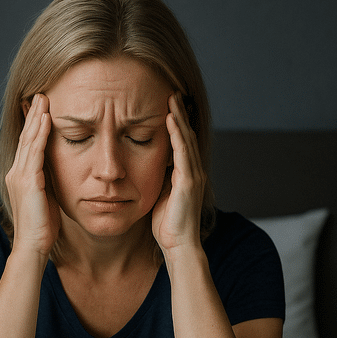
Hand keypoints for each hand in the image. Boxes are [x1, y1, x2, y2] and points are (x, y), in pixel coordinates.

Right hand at [5, 93, 59, 260]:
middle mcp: (16, 172)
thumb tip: (58, 171)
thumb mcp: (46, 198)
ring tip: (43, 99)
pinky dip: (40, 133)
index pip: (27, 145)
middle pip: (25, 137)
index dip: (33, 125)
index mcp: (20, 176)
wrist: (33, 245)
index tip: (40, 108)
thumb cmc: (42, 226)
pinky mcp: (28, 180)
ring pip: (28, 140)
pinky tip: (46, 119)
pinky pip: (35, 151)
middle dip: (33, 114)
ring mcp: (20, 175)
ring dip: (37, 117)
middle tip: (40, 94)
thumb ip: (48, 181)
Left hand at [152, 93, 205, 253]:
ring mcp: (192, 175)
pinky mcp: (188, 182)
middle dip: (179, 113)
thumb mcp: (159, 194)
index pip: (180, 142)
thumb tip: (144, 165)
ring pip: (186, 139)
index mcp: (185, 173)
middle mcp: (192, 170)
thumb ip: (157, 178)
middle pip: (185, 135)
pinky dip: (177, 135)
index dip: (175, 123)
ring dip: (179, 117)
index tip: (167, 105)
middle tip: (172, 92)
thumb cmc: (167, 223)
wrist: (178, 244)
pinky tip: (171, 120)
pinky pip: (182, 153)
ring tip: (172, 98)